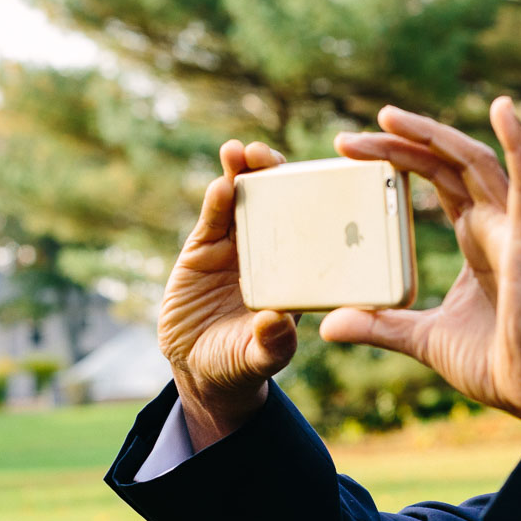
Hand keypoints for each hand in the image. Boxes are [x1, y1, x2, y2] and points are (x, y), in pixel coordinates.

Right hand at [158, 140, 299, 449]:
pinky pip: (213, 219)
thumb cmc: (240, 364)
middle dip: (275, 174)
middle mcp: (271, 252)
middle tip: (270, 156)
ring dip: (243, 174)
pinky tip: (220, 183)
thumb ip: (271, 344)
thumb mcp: (258, 359)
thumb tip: (278, 321)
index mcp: (297, 273)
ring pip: (243, 201)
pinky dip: (216, 200)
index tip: (321, 179)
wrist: (199, 368)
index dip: (316, 201)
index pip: (313, 230)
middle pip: (278, 203)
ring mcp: (237, 246)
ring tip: (240, 152)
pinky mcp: (204, 248)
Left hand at [325, 98, 520, 425]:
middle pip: (447, 164)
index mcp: (476, 240)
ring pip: (475, 162)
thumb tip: (328, 326)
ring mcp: (514, 230)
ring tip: (388, 116)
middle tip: (347, 137)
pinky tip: (502, 110)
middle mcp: (495, 225)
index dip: (398, 159)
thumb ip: (380, 327)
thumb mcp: (421, 339)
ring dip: (433, 135)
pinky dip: (519, 145)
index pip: (437, 181)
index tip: (350, 150)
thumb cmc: (494, 364)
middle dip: (400, 143)